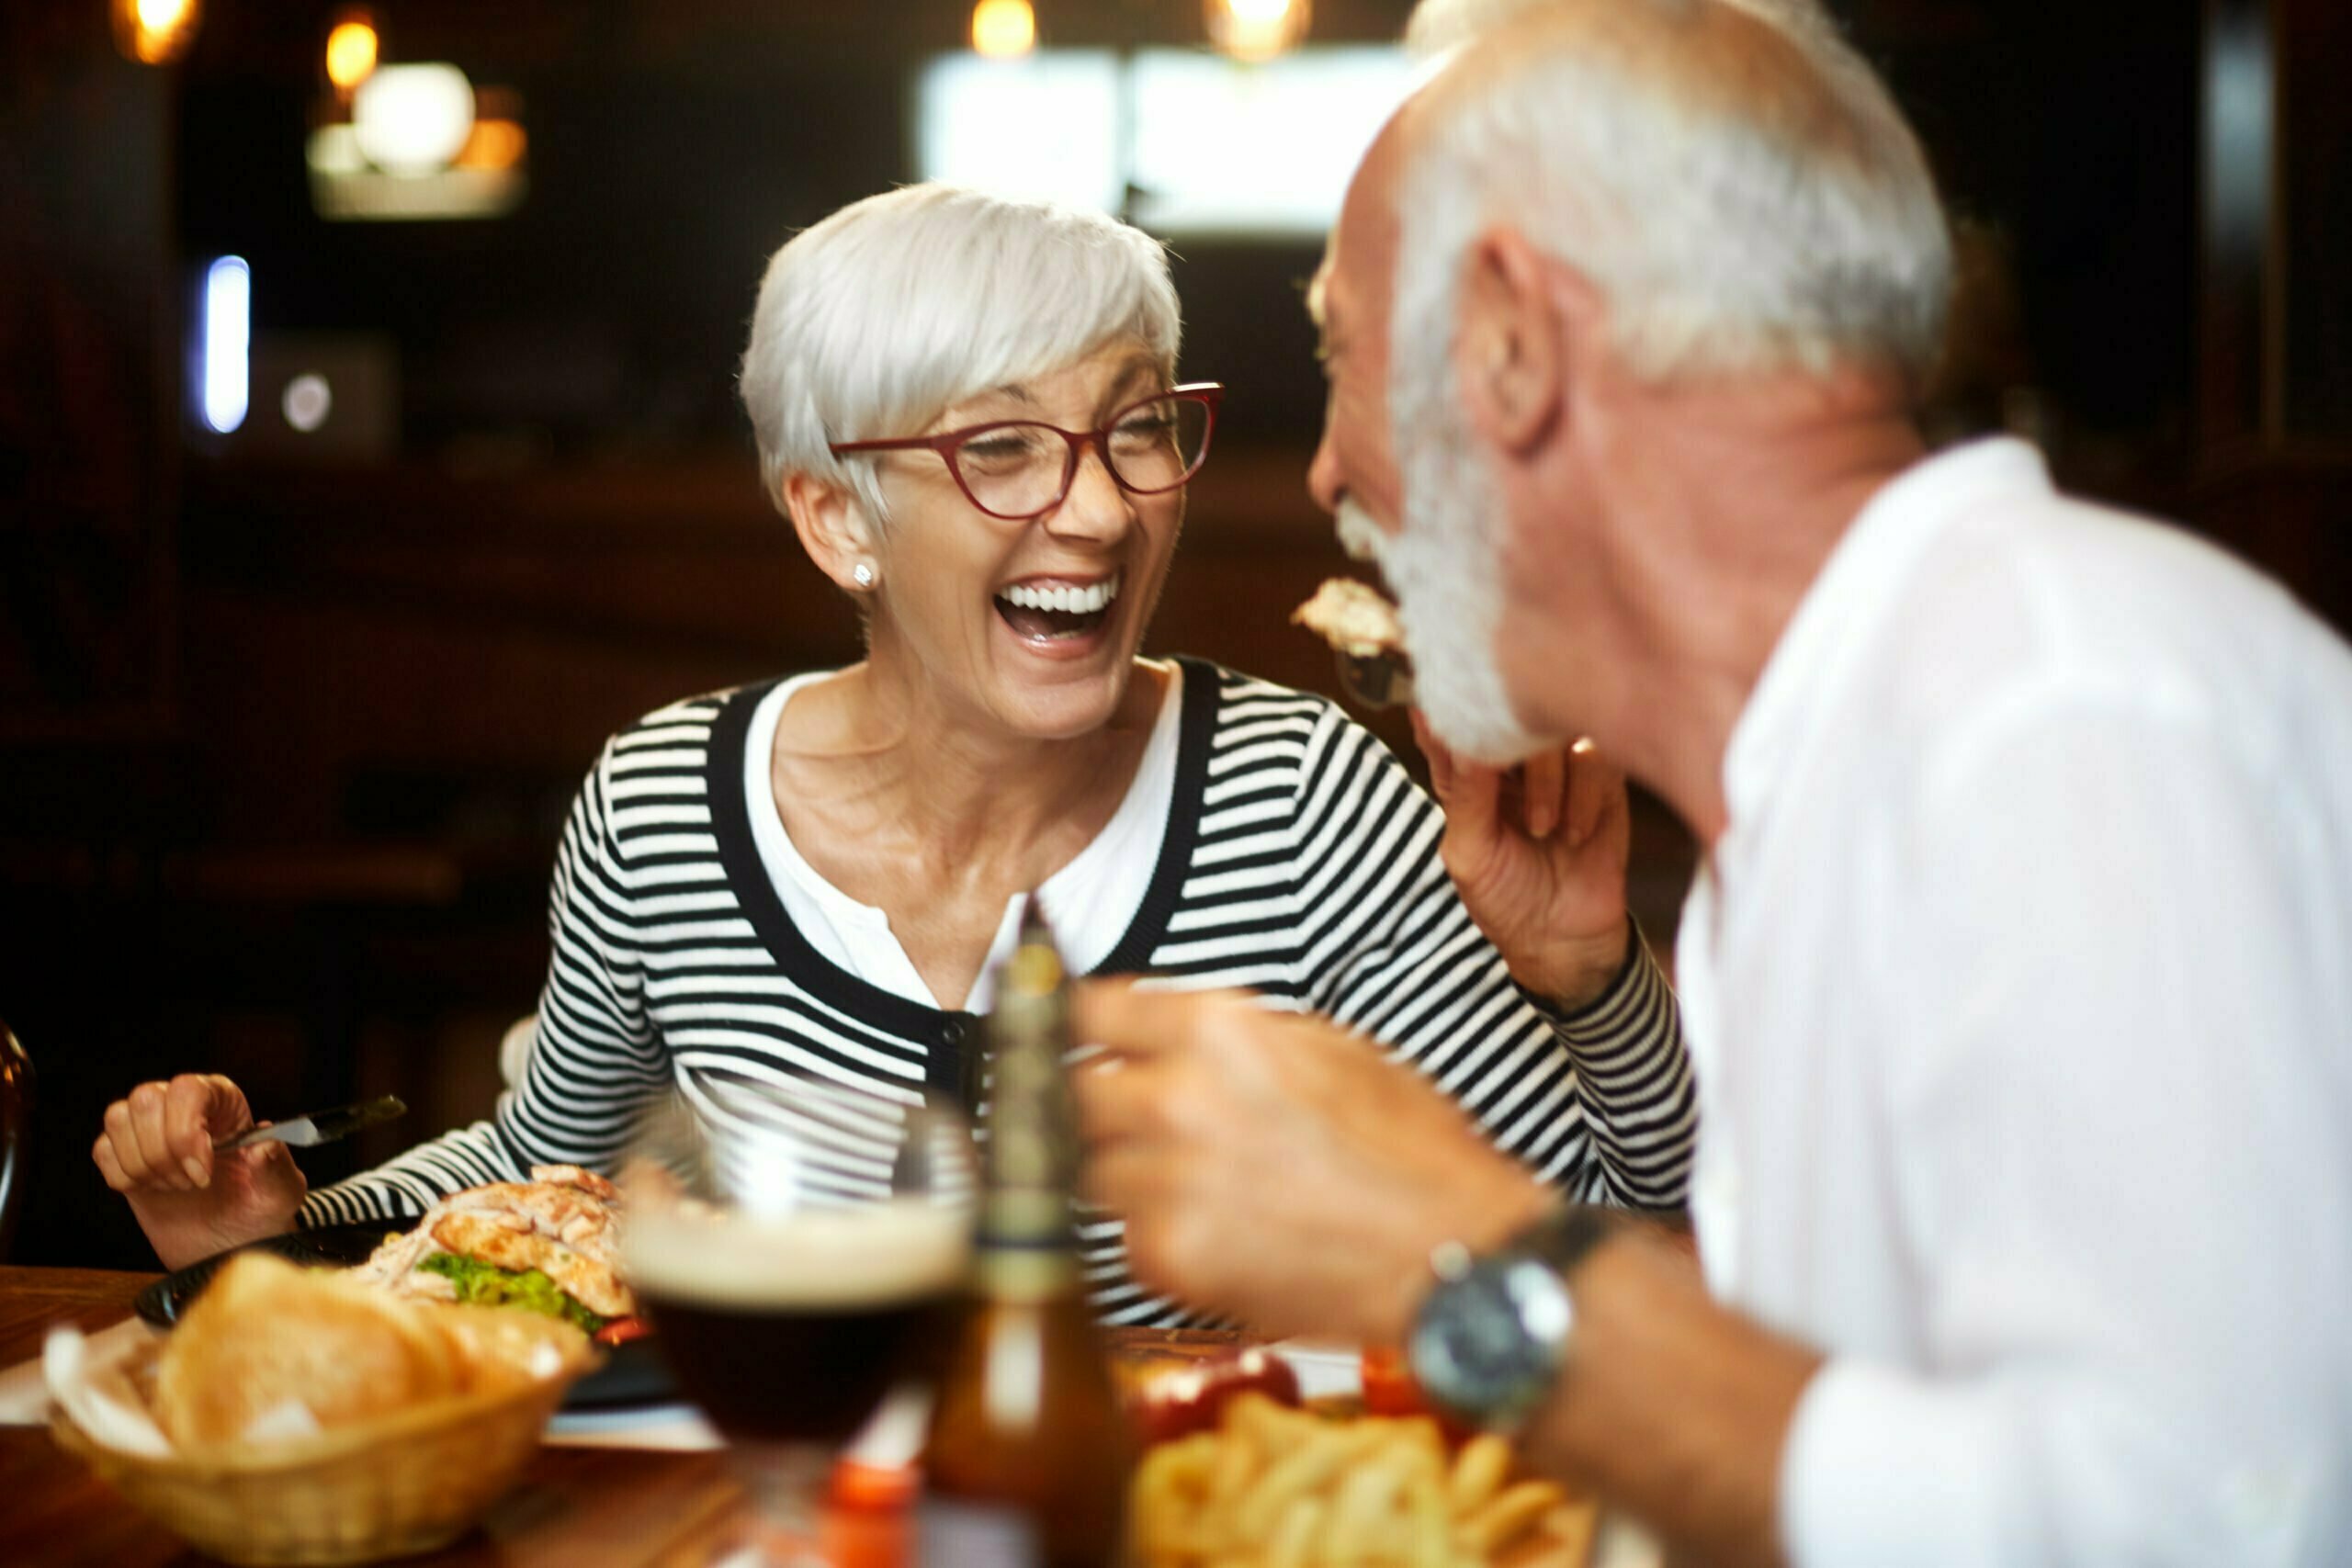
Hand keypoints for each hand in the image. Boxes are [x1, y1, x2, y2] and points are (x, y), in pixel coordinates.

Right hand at [92, 1074, 305, 1269]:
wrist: (231, 1242)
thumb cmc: (258, 1208)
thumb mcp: (280, 1190)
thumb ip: (276, 1166)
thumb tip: (264, 1144)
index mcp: (224, 1102)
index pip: (188, 1088)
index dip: (186, 1130)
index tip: (203, 1172)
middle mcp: (183, 1105)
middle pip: (146, 1099)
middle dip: (163, 1152)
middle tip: (192, 1185)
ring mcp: (150, 1128)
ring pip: (118, 1118)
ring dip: (143, 1164)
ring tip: (176, 1187)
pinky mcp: (124, 1155)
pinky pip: (102, 1150)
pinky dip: (124, 1177)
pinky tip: (154, 1190)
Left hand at [1072, 982, 1550, 1345]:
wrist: (1450, 1255)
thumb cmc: (1412, 1153)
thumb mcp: (1334, 1048)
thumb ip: (1237, 1033)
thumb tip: (1170, 1027)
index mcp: (1220, 1031)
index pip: (1093, 1009)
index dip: (1084, 1023)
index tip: (1080, 1034)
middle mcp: (1180, 1099)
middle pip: (1072, 1090)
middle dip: (1098, 1102)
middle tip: (1135, 1119)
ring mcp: (1167, 1183)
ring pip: (1091, 1168)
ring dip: (1127, 1171)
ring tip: (1193, 1182)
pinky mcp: (1169, 1257)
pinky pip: (1126, 1236)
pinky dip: (1158, 1234)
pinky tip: (1218, 1230)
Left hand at [1415, 713, 1631, 1009]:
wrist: (1566, 939)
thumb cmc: (1506, 898)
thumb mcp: (1470, 854)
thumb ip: (1465, 795)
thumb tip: (1456, 736)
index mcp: (1467, 776)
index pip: (1448, 726)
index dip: (1443, 712)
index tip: (1439, 704)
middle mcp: (1511, 763)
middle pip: (1507, 711)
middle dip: (1506, 741)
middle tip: (1507, 781)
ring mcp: (1559, 767)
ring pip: (1554, 730)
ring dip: (1548, 782)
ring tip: (1543, 831)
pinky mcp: (1602, 778)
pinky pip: (1597, 755)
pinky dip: (1585, 794)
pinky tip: (1575, 834)